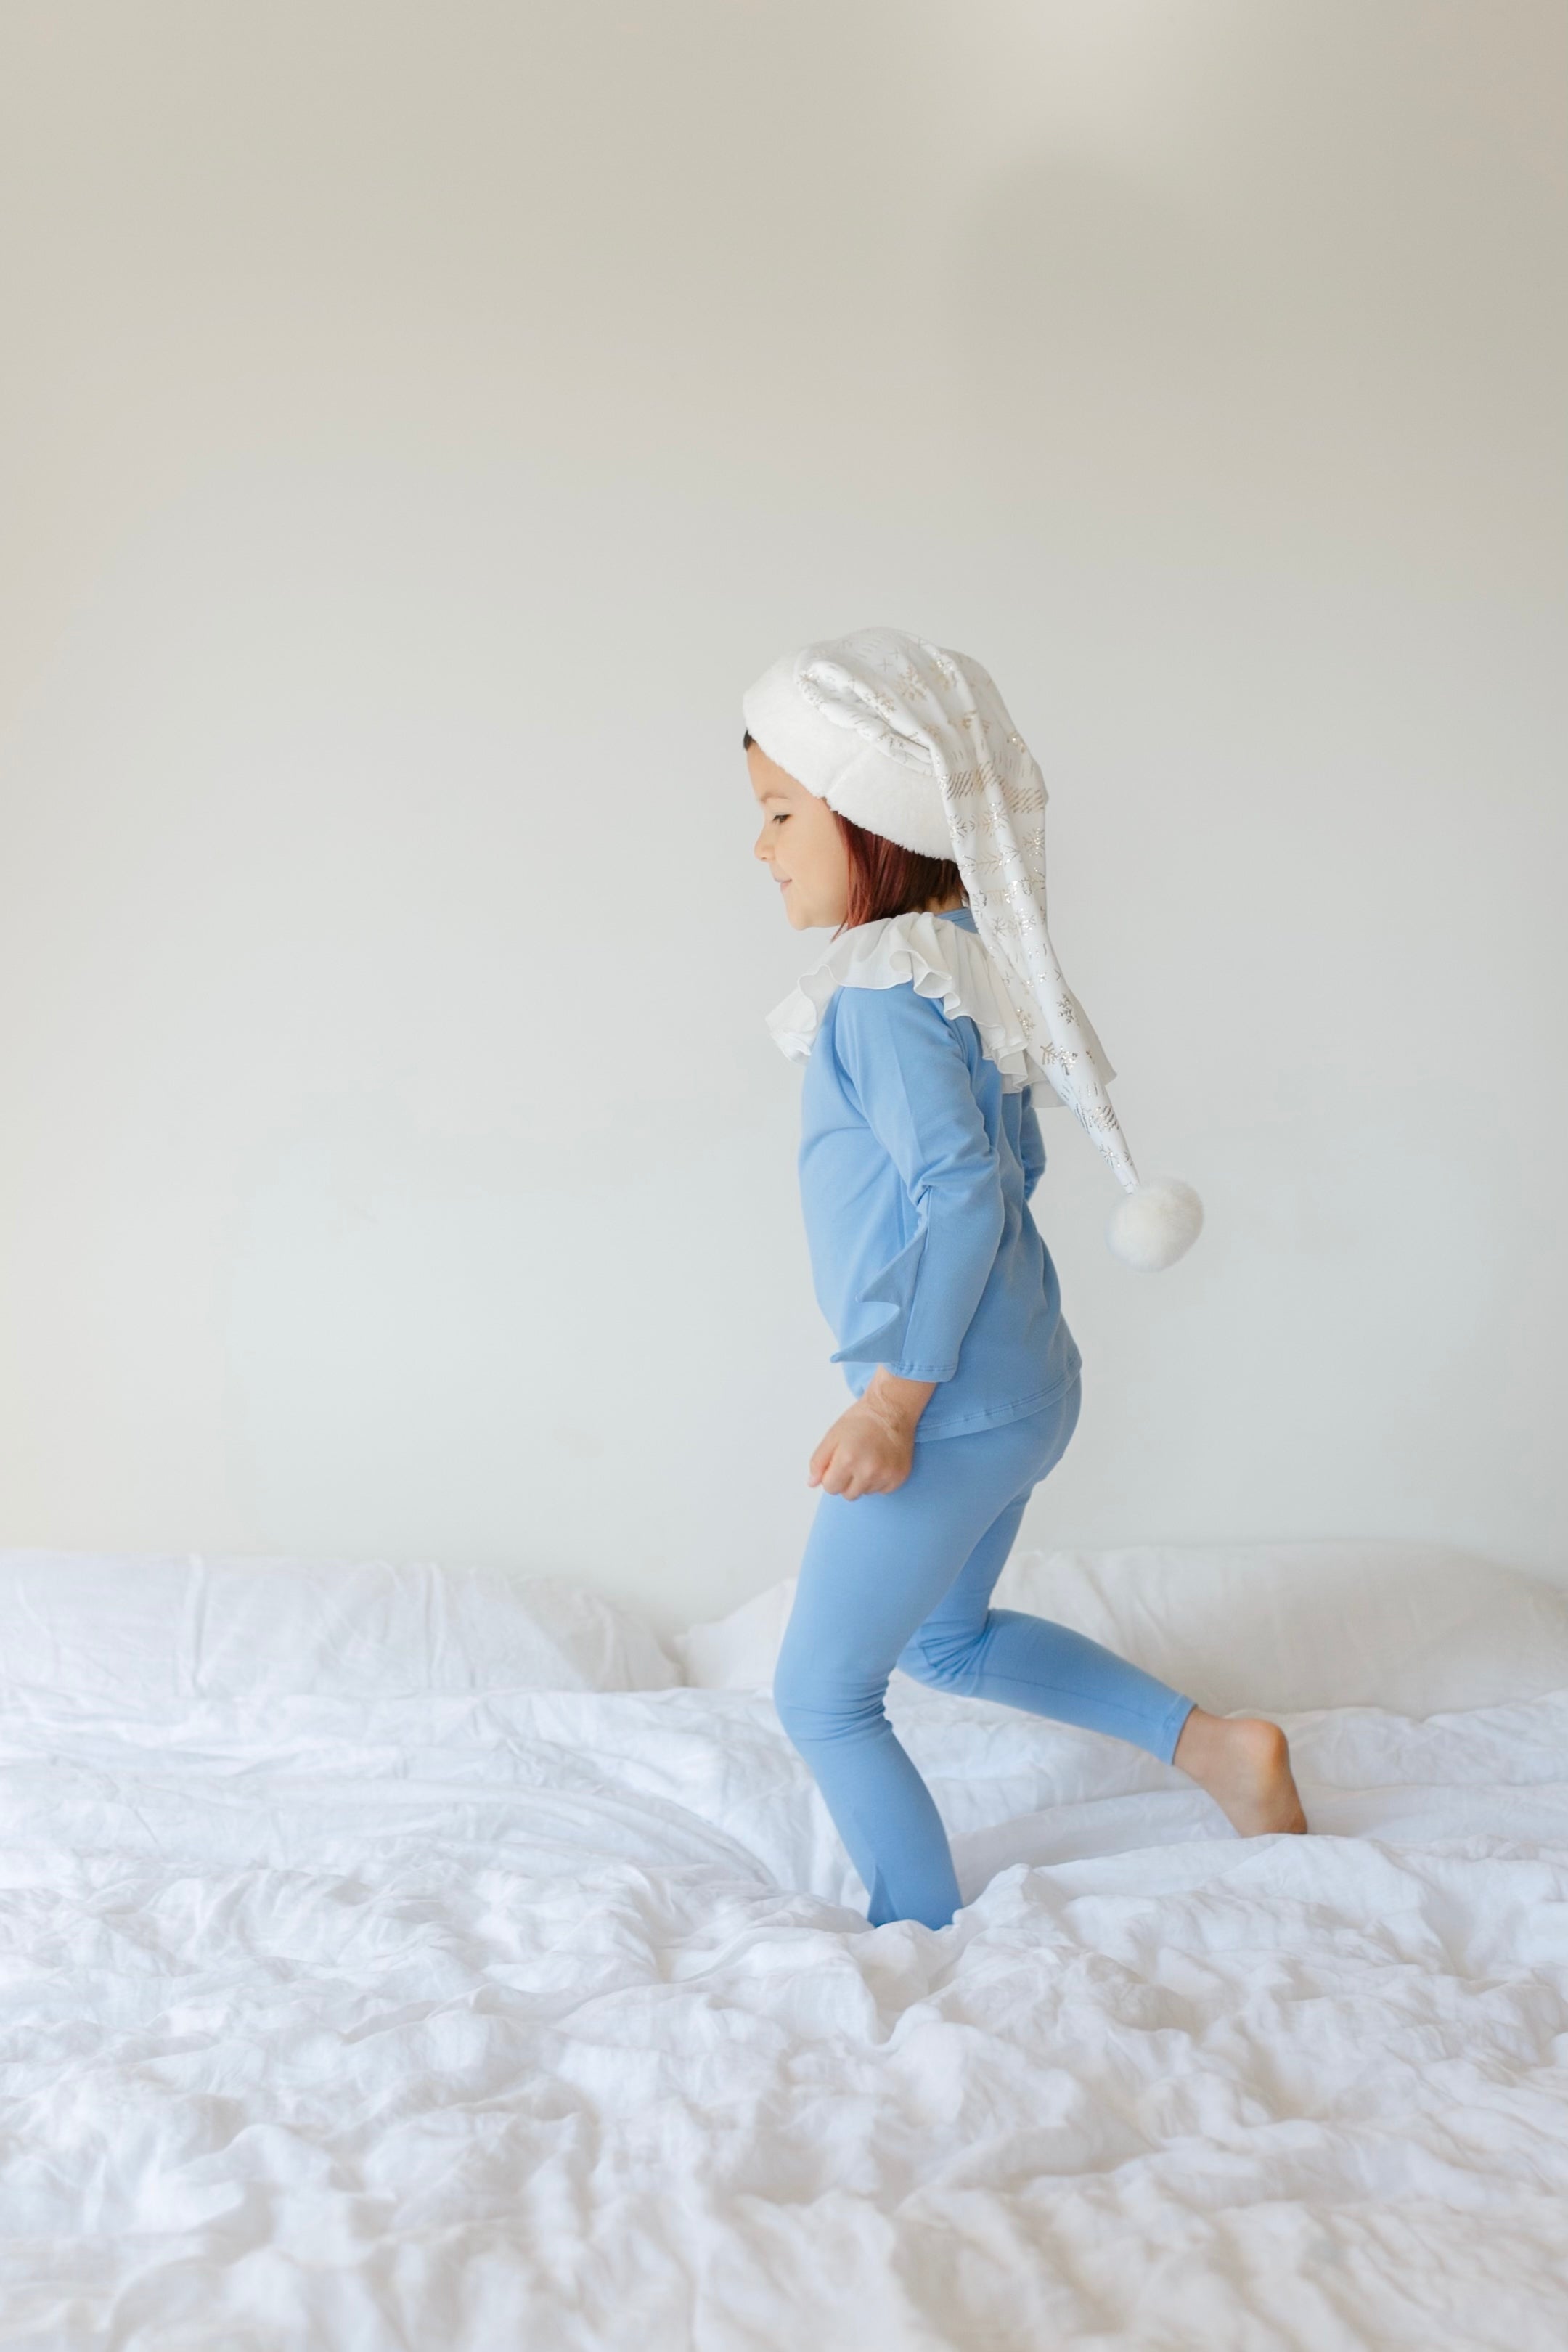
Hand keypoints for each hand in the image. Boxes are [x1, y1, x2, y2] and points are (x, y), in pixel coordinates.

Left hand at [808, 1370, 937, 1498]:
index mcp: (847, 1459)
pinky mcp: (899, 1477)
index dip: (831, 1476)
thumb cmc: (861, 1420)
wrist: (892, 1410)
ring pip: (865, 1492)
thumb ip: (818, 1462)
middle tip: (853, 1460)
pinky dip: (878, 1480)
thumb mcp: (832, 1436)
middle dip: (846, 1481)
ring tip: (867, 1459)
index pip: (830, 1488)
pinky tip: (880, 1462)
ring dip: (863, 1481)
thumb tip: (812, 1483)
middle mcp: (868, 1471)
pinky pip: (882, 1490)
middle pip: (848, 1494)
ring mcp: (886, 1475)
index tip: (838, 1463)